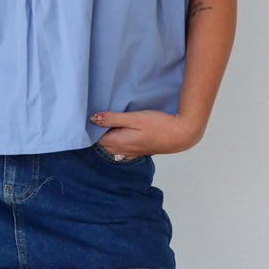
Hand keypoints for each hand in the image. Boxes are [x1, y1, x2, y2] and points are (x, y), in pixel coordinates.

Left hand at [88, 109, 203, 157]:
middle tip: (94, 116)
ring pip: (110, 146)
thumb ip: (113, 118)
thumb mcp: (134, 118)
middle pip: (101, 143)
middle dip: (96, 132)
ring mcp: (130, 152)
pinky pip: (119, 148)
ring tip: (106, 122)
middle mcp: (122, 150)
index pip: (95, 138)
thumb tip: (93, 118)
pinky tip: (119, 131)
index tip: (88, 116)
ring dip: (106, 136)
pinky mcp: (137, 151)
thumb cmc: (159, 125)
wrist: (180, 135)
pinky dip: (115, 140)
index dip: (90, 128)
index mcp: (118, 142)